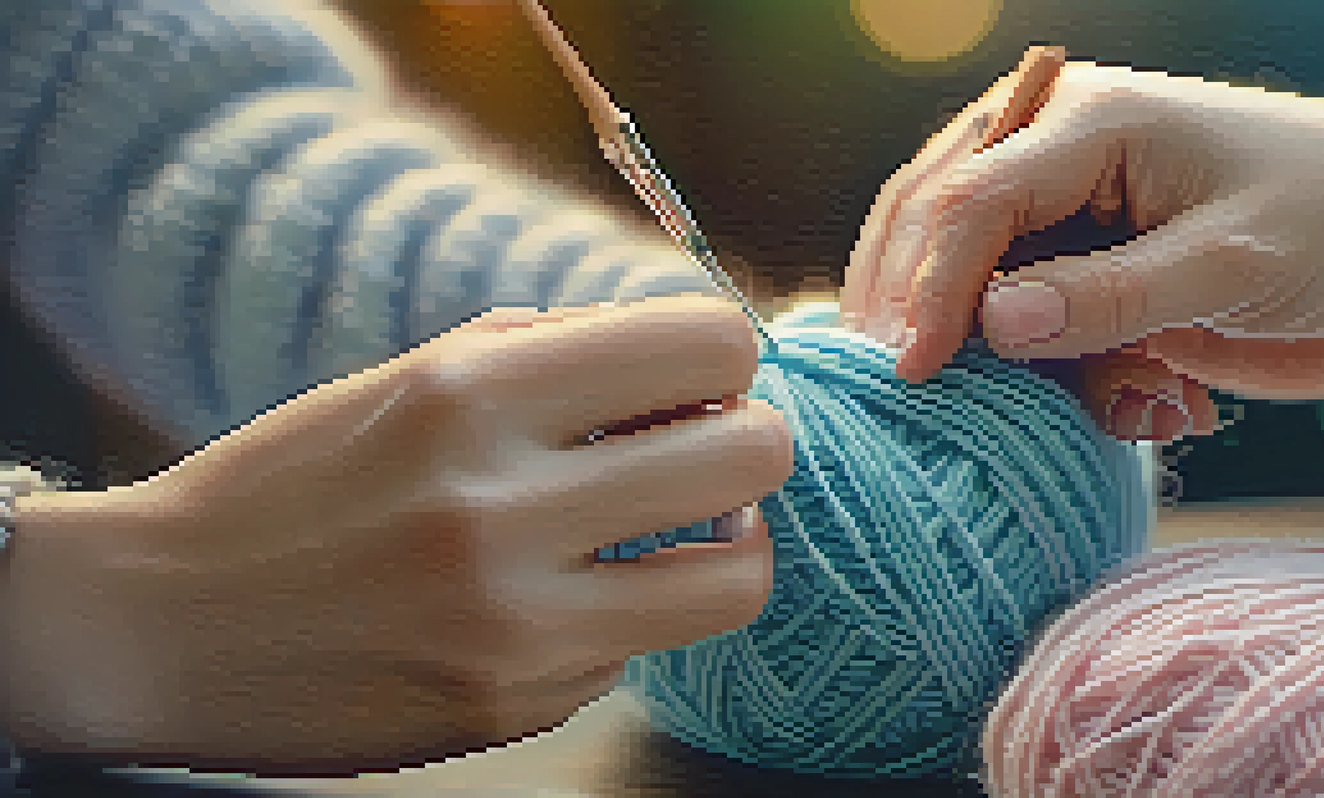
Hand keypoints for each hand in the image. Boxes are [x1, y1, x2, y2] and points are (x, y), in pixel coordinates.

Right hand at [1, 294, 792, 774]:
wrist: (162, 627)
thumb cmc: (292, 484)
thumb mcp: (412, 380)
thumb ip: (554, 358)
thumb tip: (691, 364)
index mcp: (473, 396)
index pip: (704, 343)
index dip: (722, 356)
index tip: (699, 378)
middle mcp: (503, 509)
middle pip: (754, 455)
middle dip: (749, 445)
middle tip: (708, 454)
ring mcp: (515, 626)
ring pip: (737, 580)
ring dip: (723, 547)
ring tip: (672, 535)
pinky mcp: (515, 707)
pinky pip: (637, 648)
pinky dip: (618, 617)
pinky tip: (551, 602)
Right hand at [846, 47, 1323, 410]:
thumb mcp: (1235, 261)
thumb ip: (1110, 294)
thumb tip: (989, 325)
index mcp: (1087, 121)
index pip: (968, 198)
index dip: (928, 286)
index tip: (911, 372)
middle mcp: (1059, 158)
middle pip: (934, 224)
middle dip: (918, 310)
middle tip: (904, 396)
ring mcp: (1071, 218)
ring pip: (972, 283)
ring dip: (994, 356)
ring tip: (1027, 407)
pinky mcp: (1093, 276)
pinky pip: (1030, 331)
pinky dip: (1055, 381)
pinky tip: (1134, 408)